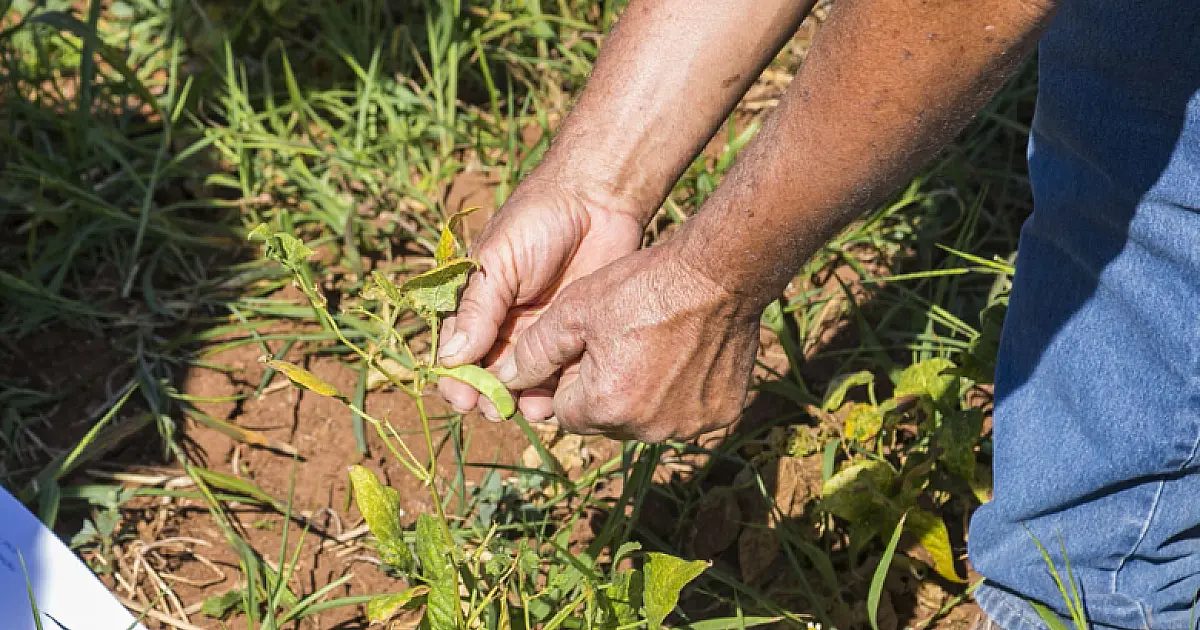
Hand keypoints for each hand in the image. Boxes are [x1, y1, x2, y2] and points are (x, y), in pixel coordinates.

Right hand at [437, 176, 644, 420]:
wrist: (597, 201)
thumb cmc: (537, 222)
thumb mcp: (497, 261)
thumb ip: (477, 308)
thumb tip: (449, 358)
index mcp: (478, 305)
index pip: (457, 351)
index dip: (455, 378)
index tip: (461, 397)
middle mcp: (505, 325)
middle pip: (489, 375)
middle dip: (488, 396)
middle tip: (494, 408)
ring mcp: (541, 334)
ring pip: (524, 381)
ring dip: (521, 400)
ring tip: (527, 409)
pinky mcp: (575, 338)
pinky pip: (561, 374)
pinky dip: (555, 392)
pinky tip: (555, 402)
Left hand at [491, 240, 761, 442]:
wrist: (720, 275)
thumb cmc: (643, 287)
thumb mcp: (575, 309)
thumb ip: (534, 351)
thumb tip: (502, 381)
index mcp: (605, 406)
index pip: (566, 412)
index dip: (568, 380)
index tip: (585, 350)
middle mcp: (647, 428)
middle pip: (607, 420)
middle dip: (605, 390)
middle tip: (620, 344)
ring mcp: (688, 425)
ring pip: (646, 419)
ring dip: (642, 395)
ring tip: (653, 348)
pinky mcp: (719, 415)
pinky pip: (687, 413)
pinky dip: (681, 394)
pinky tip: (686, 357)